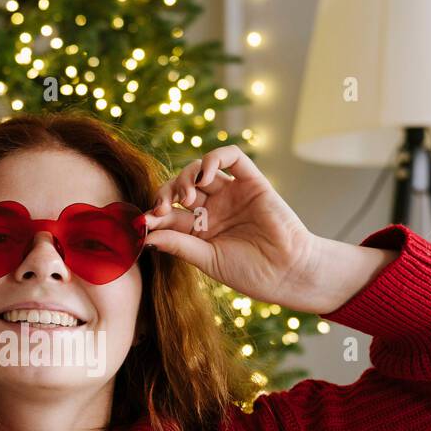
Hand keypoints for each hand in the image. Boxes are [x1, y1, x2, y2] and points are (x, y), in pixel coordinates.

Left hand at [143, 145, 324, 309]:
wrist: (286, 272)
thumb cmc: (250, 272)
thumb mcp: (207, 259)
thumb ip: (178, 244)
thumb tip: (146, 235)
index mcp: (200, 230)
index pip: (169, 214)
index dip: (154, 215)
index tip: (144, 222)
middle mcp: (213, 209)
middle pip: (179, 189)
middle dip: (166, 194)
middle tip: (163, 208)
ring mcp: (231, 194)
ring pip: (200, 171)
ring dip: (186, 178)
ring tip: (188, 197)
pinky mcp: (251, 181)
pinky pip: (231, 158)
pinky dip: (214, 159)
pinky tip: (204, 176)